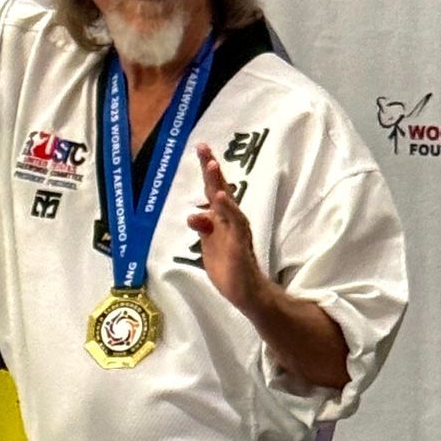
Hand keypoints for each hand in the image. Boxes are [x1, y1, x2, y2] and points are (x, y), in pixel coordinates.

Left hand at [187, 141, 263, 313]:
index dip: (207, 172)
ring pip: (228, 202)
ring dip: (219, 183)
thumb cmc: (229, 269)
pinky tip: (220, 198)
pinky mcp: (240, 243)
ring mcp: (236, 230)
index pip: (213, 192)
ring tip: (212, 165)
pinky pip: (235, 223)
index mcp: (222, 220)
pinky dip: (228, 210)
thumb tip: (195, 215)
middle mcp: (230, 220)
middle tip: (203, 147)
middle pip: (220, 189)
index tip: (201, 149)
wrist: (245, 293)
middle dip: (211, 168)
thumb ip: (203, 230)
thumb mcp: (208, 247)